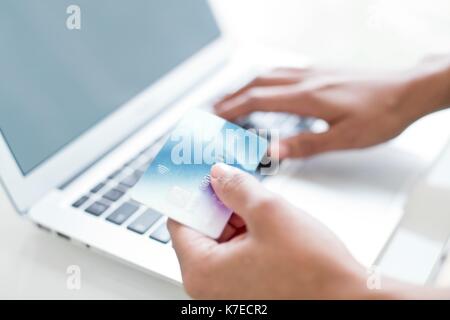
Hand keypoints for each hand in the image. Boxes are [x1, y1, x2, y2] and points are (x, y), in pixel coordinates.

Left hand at [167, 163, 365, 298]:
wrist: (348, 300)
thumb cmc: (313, 271)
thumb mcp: (270, 212)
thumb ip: (237, 187)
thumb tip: (219, 174)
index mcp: (203, 271)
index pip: (179, 220)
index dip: (191, 192)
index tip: (202, 173)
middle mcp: (210, 285)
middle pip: (199, 229)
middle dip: (217, 201)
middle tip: (232, 178)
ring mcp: (228, 288)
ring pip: (219, 239)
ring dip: (234, 215)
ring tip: (254, 199)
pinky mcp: (246, 287)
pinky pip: (235, 252)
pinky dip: (245, 232)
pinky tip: (263, 219)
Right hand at [215, 64, 448, 158]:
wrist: (408, 90)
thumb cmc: (381, 114)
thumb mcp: (343, 139)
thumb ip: (305, 145)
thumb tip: (272, 151)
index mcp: (307, 97)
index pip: (257, 101)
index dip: (232, 109)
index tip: (215, 118)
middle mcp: (305, 80)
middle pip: (256, 84)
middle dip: (231, 97)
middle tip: (214, 110)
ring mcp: (312, 73)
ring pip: (268, 76)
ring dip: (245, 87)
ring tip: (233, 100)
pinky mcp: (321, 72)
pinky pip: (282, 73)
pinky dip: (264, 81)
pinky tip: (266, 89)